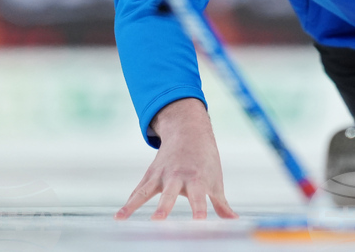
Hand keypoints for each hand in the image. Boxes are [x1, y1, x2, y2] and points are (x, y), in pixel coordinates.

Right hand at [115, 98, 236, 220]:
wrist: (189, 132)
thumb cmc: (206, 161)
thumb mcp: (215, 180)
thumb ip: (221, 204)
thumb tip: (234, 221)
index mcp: (198, 179)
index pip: (200, 198)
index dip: (199, 210)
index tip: (199, 223)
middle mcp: (178, 176)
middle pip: (170, 193)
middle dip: (164, 206)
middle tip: (158, 220)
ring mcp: (161, 175)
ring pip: (146, 190)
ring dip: (134, 204)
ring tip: (122, 218)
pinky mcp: (150, 175)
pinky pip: (137, 190)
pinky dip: (128, 203)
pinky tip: (119, 217)